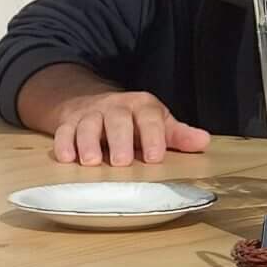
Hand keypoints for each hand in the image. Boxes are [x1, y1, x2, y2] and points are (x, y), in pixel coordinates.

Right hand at [46, 88, 210, 167]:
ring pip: (87, 124)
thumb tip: (203, 142)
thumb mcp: (158, 123)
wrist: (94, 103)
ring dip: (87, 142)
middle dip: (118, 140)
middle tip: (121, 162)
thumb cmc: (133, 121)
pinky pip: (63, 131)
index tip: (154, 157)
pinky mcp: (68, 123)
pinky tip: (67, 158)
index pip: (149, 117)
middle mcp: (115, 107)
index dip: (152, 136)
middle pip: (117, 119)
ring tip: (91, 162)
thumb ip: (178, 135)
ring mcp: (90, 115)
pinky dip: (63, 144)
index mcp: (141, 106)